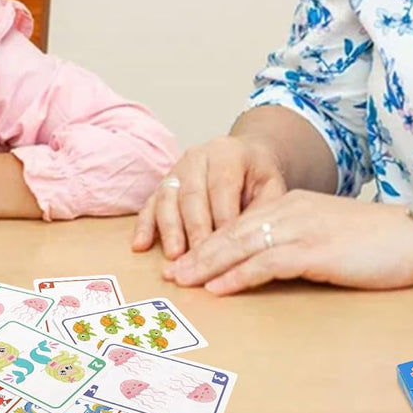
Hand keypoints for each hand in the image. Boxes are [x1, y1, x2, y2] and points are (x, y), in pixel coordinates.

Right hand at [131, 136, 287, 258]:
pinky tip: (141, 245)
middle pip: (192, 195)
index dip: (222, 219)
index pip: (222, 188)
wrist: (244, 157)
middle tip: (198, 259)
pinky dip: (144, 225)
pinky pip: (150, 203)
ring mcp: (176, 169)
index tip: (225, 249)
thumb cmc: (258, 176)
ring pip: (168, 198)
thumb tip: (253, 239)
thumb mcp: (271, 186)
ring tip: (174, 256)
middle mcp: (197, 156)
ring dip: (169, 230)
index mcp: (226, 153)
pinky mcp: (163, 183)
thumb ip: (263, 209)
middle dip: (195, 230)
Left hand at [162, 189, 412, 294]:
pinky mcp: (313, 250)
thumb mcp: (331, 234)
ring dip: (208, 264)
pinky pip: (265, 263)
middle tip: (171, 271)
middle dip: (199, 252)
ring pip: (241, 245)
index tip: (188, 258)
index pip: (242, 222)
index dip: (212, 241)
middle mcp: (291, 210)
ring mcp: (301, 228)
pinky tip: (218, 288)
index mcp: (294, 204)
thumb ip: (301, 241)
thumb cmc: (379, 242)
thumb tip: (273, 262)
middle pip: (232, 231)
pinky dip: (237, 276)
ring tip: (182, 280)